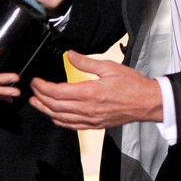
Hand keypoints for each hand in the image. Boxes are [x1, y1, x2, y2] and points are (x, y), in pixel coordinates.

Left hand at [30, 51, 162, 129]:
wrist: (148, 103)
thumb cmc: (132, 84)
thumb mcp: (109, 67)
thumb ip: (86, 62)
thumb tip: (70, 54)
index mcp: (90, 93)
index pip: (58, 92)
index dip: (43, 87)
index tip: (36, 81)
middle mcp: (88, 109)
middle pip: (55, 106)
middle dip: (40, 97)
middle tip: (32, 89)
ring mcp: (91, 119)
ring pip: (61, 118)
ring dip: (45, 110)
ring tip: (36, 102)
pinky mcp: (95, 125)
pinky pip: (72, 126)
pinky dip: (59, 121)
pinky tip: (53, 116)